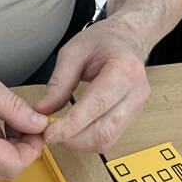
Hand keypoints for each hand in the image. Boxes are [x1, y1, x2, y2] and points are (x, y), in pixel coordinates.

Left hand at [34, 19, 149, 152]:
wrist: (129, 38)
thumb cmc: (104, 40)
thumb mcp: (74, 52)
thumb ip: (59, 82)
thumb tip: (43, 110)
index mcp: (124, 71)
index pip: (96, 106)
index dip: (71, 125)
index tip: (49, 133)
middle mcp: (136, 92)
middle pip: (104, 131)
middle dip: (73, 139)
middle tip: (50, 134)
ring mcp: (137, 107)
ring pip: (108, 140)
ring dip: (80, 143)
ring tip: (61, 132)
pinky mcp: (133, 116)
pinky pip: (110, 137)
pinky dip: (89, 140)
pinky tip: (75, 131)